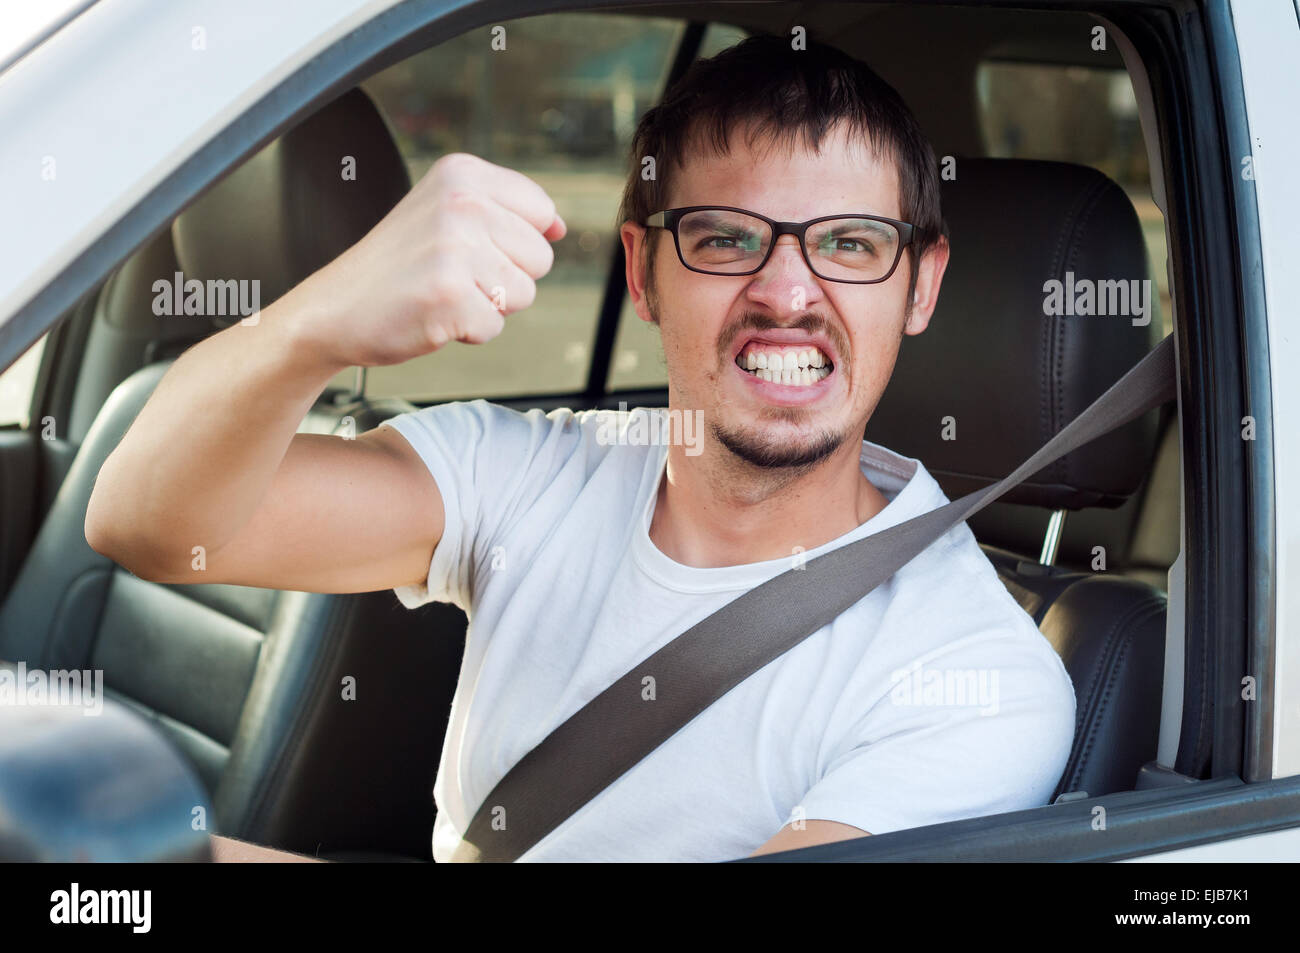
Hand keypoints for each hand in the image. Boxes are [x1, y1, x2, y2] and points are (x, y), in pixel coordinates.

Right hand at [284, 152, 565, 368]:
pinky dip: (468, 331)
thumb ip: (506, 214)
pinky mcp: (450, 295)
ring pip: (523, 294)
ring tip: (442, 292)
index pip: (541, 211)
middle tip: (451, 274)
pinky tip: (433, 313)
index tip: (470, 247)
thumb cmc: (395, 268)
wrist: (333, 309)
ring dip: (488, 305)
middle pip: (540, 257)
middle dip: (504, 277)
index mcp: (462, 174)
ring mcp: (456, 248)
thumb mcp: (445, 214)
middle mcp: (462, 203)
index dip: (514, 243)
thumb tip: (559, 227)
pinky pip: (495, 326)